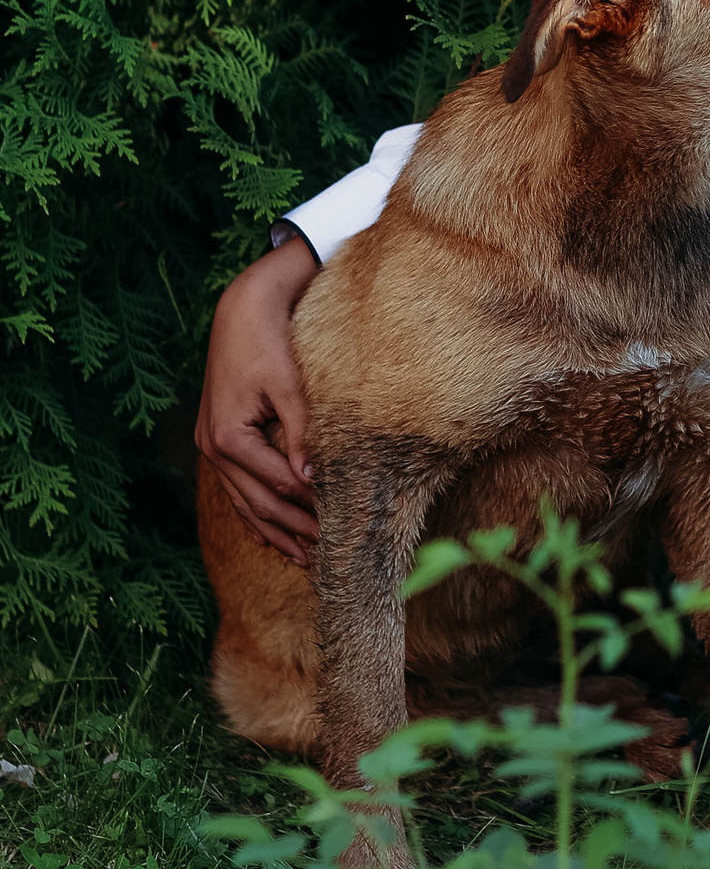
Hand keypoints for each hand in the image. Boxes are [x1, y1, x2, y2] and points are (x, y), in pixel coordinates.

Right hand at [196, 239, 321, 563]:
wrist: (242, 310)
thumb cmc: (270, 342)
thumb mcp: (290, 386)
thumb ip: (302, 435)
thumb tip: (313, 480)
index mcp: (229, 438)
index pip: (277, 484)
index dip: (309, 507)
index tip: (340, 526)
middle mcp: (212, 448)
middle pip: (257, 503)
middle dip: (293, 530)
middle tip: (327, 556)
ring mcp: (209, 445)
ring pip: (243, 501)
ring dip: (273, 530)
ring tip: (302, 558)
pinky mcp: (216, 438)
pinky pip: (235, 486)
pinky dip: (254, 511)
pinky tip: (270, 534)